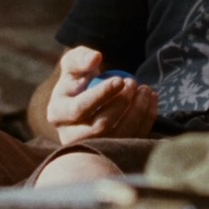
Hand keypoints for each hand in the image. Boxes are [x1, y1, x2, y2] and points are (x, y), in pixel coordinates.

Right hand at [43, 47, 158, 144]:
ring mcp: (92, 147)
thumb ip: (80, 58)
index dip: (101, 95)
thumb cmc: (78, 79)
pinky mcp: (111, 151)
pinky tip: (151, 100)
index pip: (79, 109)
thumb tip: (95, 58)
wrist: (86, 97)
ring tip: (145, 90)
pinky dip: (146, 120)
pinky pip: (132, 139)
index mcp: (57, 114)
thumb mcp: (73, 64)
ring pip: (118, 135)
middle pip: (99, 127)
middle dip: (121, 103)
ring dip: (137, 112)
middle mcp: (70, 136)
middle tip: (133, 82)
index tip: (120, 80)